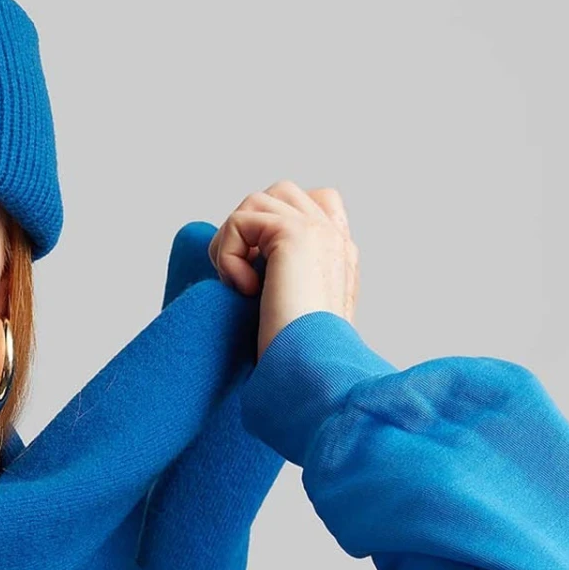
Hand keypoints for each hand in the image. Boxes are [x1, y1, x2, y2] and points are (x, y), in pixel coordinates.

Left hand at [207, 181, 359, 362]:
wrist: (313, 375)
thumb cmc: (298, 364)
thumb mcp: (295, 317)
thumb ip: (287, 285)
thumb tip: (250, 279)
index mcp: (339, 255)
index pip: (312, 204)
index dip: (272, 228)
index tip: (258, 277)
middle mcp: (334, 238)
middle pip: (280, 194)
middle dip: (248, 228)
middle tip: (240, 278)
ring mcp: (319, 231)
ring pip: (257, 201)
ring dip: (232, 241)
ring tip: (237, 285)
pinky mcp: (295, 235)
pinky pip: (241, 221)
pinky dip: (229, 254)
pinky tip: (242, 290)